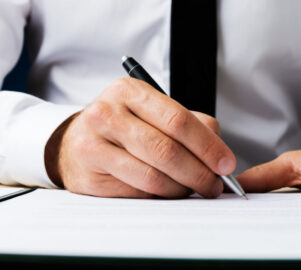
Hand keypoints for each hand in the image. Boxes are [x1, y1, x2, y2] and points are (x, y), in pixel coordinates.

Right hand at [45, 78, 235, 197]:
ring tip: (192, 189)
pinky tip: (167, 191)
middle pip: (166, 150)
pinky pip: (136, 192)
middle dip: (198, 173)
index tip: (226, 164)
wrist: (75, 142)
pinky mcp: (88, 176)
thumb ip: (190, 124)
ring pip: (152, 176)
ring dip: (181, 188)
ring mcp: (93, 145)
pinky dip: (160, 195)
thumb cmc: (124, 126)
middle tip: (213, 185)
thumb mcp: (154, 113)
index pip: (178, 120)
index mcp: (129, 91)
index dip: (207, 145)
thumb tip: (218, 152)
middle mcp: (107, 114)